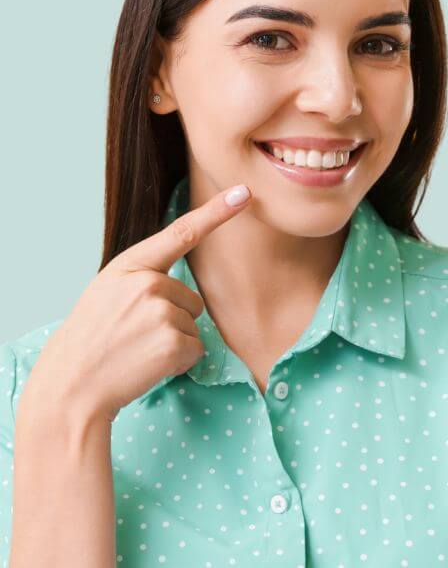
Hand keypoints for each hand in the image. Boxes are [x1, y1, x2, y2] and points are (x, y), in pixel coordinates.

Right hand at [20, 184, 251, 422]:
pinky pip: (196, 349)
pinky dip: (178, 362)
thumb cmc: (91, 339)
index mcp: (131, 265)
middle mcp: (149, 283)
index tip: (243, 192)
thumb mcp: (107, 291)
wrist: (72, 385)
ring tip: (136, 349)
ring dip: (173, 341)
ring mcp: (162, 312)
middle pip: (191, 299)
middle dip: (172, 319)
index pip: (181, 233)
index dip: (217, 211)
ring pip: (193, 325)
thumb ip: (142, 277)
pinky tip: (147, 364)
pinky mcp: (173, 343)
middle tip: (134, 334)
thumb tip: (180, 286)